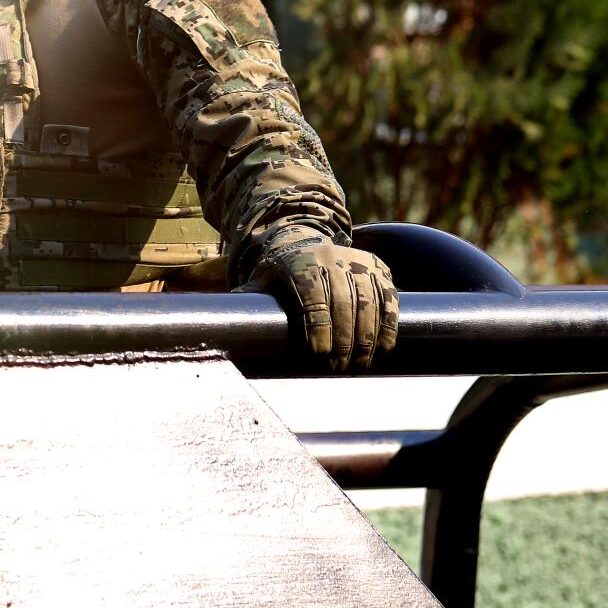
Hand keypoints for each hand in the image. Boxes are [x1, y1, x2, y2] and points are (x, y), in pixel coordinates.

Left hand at [240, 225, 398, 371]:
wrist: (304, 239)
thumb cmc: (278, 273)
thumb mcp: (259, 282)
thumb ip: (246, 303)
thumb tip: (219, 325)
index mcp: (300, 263)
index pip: (313, 296)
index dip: (317, 326)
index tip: (318, 354)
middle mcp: (332, 258)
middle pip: (344, 302)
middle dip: (343, 339)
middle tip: (339, 367)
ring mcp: (358, 261)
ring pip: (369, 301)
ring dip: (367, 336)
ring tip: (360, 364)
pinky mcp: (378, 268)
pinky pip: (389, 297)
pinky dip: (388, 323)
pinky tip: (384, 347)